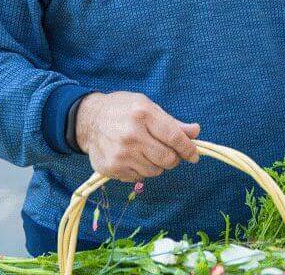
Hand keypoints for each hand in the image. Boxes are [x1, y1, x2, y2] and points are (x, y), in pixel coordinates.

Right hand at [75, 91, 200, 181]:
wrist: (89, 120)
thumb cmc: (123, 110)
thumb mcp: (148, 106)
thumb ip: (172, 122)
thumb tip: (195, 132)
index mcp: (143, 114)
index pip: (173, 137)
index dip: (188, 148)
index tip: (194, 155)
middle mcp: (132, 135)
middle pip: (167, 158)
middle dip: (174, 158)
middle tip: (170, 152)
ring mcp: (121, 154)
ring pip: (155, 171)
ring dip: (158, 165)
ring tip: (149, 152)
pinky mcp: (112, 169)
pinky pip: (139, 177)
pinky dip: (143, 170)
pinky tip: (135, 157)